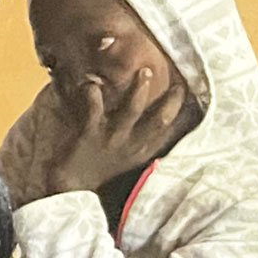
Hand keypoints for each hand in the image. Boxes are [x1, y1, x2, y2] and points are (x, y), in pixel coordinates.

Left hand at [46, 67, 189, 195]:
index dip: (179, 110)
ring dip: (138, 90)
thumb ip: (144, 141)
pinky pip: (94, 112)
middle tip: (176, 81)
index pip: (168, 129)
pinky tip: (92, 84)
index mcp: (142, 151)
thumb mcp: (129, 158)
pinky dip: (94, 96)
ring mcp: (111, 140)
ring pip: (131, 111)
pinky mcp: (89, 135)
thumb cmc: (99, 168)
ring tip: (144, 72)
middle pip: (158, 120)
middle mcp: (131, 145)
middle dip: (170, 100)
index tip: (187, 90)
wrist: (70, 185)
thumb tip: (164, 123)